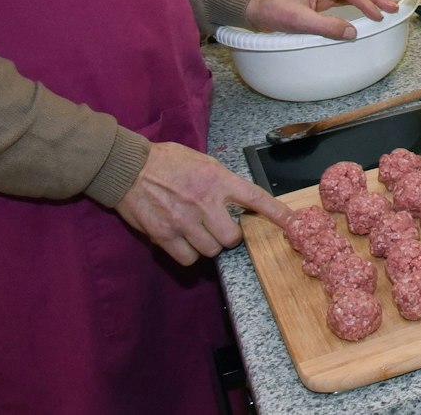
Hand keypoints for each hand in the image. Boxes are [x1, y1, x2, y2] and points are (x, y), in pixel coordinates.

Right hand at [113, 141, 291, 264]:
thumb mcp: (204, 162)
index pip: (255, 198)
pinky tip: (184, 241)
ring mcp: (183, 221)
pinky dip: (189, 254)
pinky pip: (188, 258)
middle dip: (230, 236)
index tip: (292, 223)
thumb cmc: (167, 161)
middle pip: (232, 237)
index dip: (277, 213)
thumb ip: (222, 182)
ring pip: (211, 250)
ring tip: (198, 231)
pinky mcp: (164, 234)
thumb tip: (238, 200)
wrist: (128, 167)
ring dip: (209, 245)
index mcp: (217, 180)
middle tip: (220, 227)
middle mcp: (204, 202)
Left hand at [245, 0, 400, 37]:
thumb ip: (327, 26)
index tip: (379, 15)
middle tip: (393, 6)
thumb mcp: (298, 20)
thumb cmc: (271, 10)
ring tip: (386, 7)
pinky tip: (368, 9)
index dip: (366, 2)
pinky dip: (358, 3)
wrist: (252, 9)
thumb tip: (352, 32)